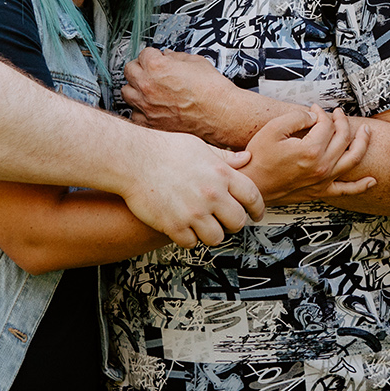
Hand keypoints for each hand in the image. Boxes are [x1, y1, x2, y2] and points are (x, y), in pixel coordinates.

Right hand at [116, 129, 264, 247]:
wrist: (132, 159)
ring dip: (211, 233)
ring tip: (202, 225)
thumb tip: (246, 158)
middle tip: (224, 220)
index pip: (252, 197)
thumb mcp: (199, 147)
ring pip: (216, 238)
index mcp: (221, 174)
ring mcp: (193, 212)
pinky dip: (188, 238)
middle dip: (233, 223)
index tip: (256, 215)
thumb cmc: (163, 150)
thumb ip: (224, 158)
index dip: (257, 208)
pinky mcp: (174, 225)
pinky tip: (183, 227)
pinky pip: (191, 243)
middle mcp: (211, 194)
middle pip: (237, 222)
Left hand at [122, 47, 236, 142]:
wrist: (222, 114)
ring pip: (126, 92)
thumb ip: (176, 57)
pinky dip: (140, 110)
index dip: (153, 55)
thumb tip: (168, 56)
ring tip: (148, 89)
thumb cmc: (213, 90)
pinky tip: (151, 107)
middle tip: (150, 70)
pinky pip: (134, 114)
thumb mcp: (196, 62)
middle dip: (140, 68)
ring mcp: (147, 106)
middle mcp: (148, 86)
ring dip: (135, 88)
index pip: (143, 53)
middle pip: (129, 70)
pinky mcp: (151, 123)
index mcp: (157, 67)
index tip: (157, 58)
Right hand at [242, 106, 374, 203]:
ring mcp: (323, 180)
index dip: (321, 113)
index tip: (314, 110)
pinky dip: (361, 186)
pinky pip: (347, 190)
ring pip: (352, 160)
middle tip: (338, 114)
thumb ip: (296, 117)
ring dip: (362, 143)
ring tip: (366, 132)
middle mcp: (321, 166)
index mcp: (311, 150)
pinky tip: (371, 180)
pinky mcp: (320, 191)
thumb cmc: (258, 158)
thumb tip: (313, 116)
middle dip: (342, 122)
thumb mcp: (273, 129)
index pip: (326, 125)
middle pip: (343, 138)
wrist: (252, 185)